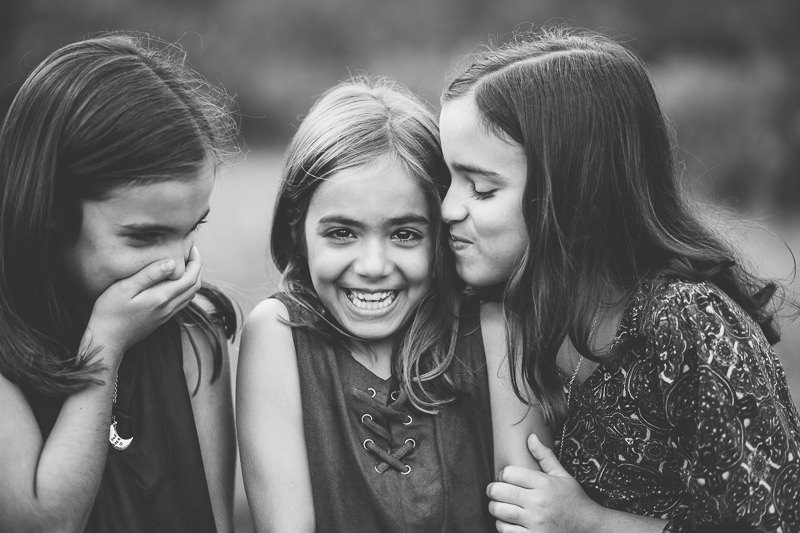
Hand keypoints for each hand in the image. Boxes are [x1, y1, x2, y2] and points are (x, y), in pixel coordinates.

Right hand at [82, 247, 202, 362]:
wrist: (107, 340)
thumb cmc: (110, 312)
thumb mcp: (125, 288)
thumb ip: (149, 275)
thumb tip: (172, 262)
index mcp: (162, 297)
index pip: (191, 277)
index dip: (195, 261)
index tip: (191, 247)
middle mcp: (169, 307)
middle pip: (194, 286)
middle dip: (196, 267)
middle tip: (189, 252)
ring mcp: (167, 314)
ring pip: (190, 295)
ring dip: (192, 278)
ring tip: (184, 263)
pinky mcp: (162, 319)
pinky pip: (182, 302)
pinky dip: (185, 288)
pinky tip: (173, 281)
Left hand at [487, 434, 602, 532]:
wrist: (590, 528)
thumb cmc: (575, 501)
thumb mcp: (563, 476)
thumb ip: (545, 456)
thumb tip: (531, 437)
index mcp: (544, 484)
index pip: (509, 473)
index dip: (502, 474)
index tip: (504, 478)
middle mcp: (538, 502)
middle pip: (499, 491)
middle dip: (493, 490)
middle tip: (496, 491)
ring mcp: (535, 522)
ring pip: (499, 511)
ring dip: (496, 508)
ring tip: (501, 506)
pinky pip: (505, 530)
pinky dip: (502, 525)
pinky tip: (509, 521)